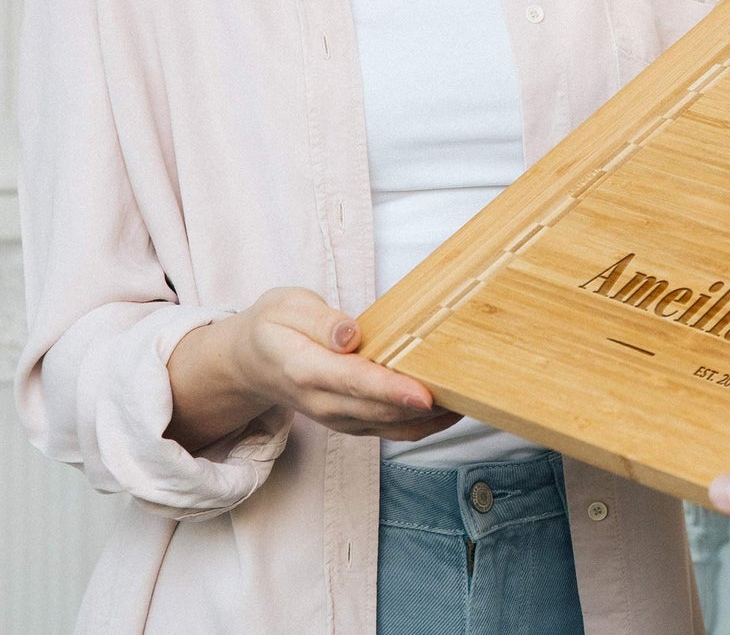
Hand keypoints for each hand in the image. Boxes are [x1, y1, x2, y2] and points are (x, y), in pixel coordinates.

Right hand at [168, 287, 459, 450]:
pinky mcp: (350, 422)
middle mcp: (322, 402)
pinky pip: (389, 430)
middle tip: (466, 391)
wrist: (251, 363)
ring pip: (389, 427)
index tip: (424, 393)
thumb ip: (320, 321)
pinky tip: (452, 409)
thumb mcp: (286, 307)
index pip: (354, 382)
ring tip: (470, 398)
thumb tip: (350, 335)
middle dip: (422, 407)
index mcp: (305, 369)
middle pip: (378, 411)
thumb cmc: (274, 327)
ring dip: (429, 419)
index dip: (391, 390)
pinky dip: (421, 425)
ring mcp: (336, 417)